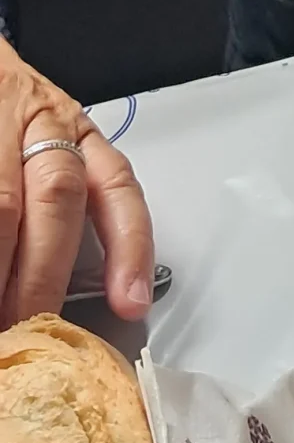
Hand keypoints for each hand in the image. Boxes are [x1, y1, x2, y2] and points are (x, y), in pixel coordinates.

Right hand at [0, 32, 153, 323]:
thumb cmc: (2, 112)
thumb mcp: (42, 138)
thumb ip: (59, 204)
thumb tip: (71, 292)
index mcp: (76, 129)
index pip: (116, 184)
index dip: (129, 245)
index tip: (131, 303)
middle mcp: (41, 122)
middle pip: (56, 198)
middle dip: (41, 276)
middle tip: (26, 329)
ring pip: (2, 204)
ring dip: (0, 267)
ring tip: (1, 318)